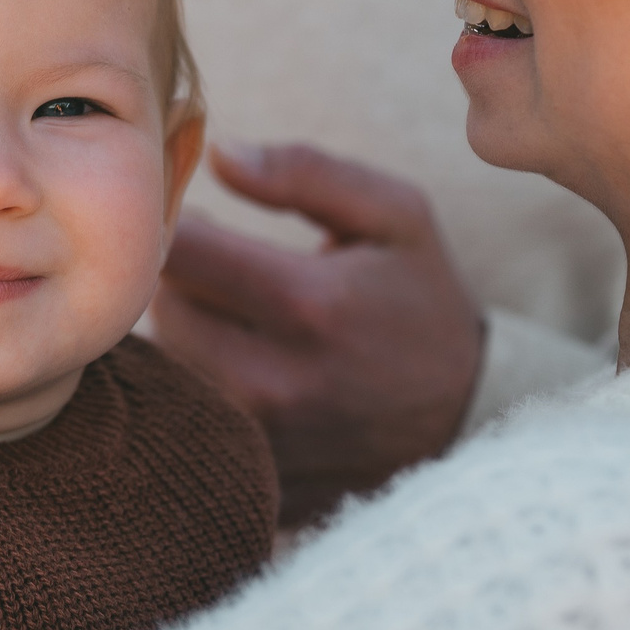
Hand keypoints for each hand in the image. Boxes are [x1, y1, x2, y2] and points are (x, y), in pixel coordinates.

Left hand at [149, 141, 483, 528]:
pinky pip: (185, 413)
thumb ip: (305, 172)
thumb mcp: (395, 215)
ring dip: (180, 330)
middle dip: (177, 276)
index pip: (181, 249)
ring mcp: (259, 438)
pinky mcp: (249, 475)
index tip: (198, 218)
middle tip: (213, 267)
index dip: (175, 221)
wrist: (466, 419)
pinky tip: (231, 366)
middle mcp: (274, 381)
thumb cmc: (419, 300)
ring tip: (228, 316)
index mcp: (311, 305)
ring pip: (166, 361)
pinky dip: (193, 384)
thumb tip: (218, 153)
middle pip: (163, 307)